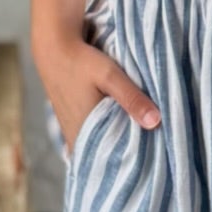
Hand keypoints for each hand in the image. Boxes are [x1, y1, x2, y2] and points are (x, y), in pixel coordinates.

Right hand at [35, 24, 159, 154]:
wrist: (54, 48)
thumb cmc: (82, 61)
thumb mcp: (110, 76)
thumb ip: (132, 98)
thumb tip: (156, 122)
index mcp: (84, 133)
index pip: (111, 161)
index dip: (131, 163)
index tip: (152, 163)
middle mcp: (76, 138)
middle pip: (107, 154)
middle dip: (128, 153)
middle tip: (154, 153)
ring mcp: (73, 131)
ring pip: (101, 145)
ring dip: (118, 142)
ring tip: (145, 143)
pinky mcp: (73, 122)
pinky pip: (94, 136)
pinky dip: (109, 133)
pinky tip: (125, 128)